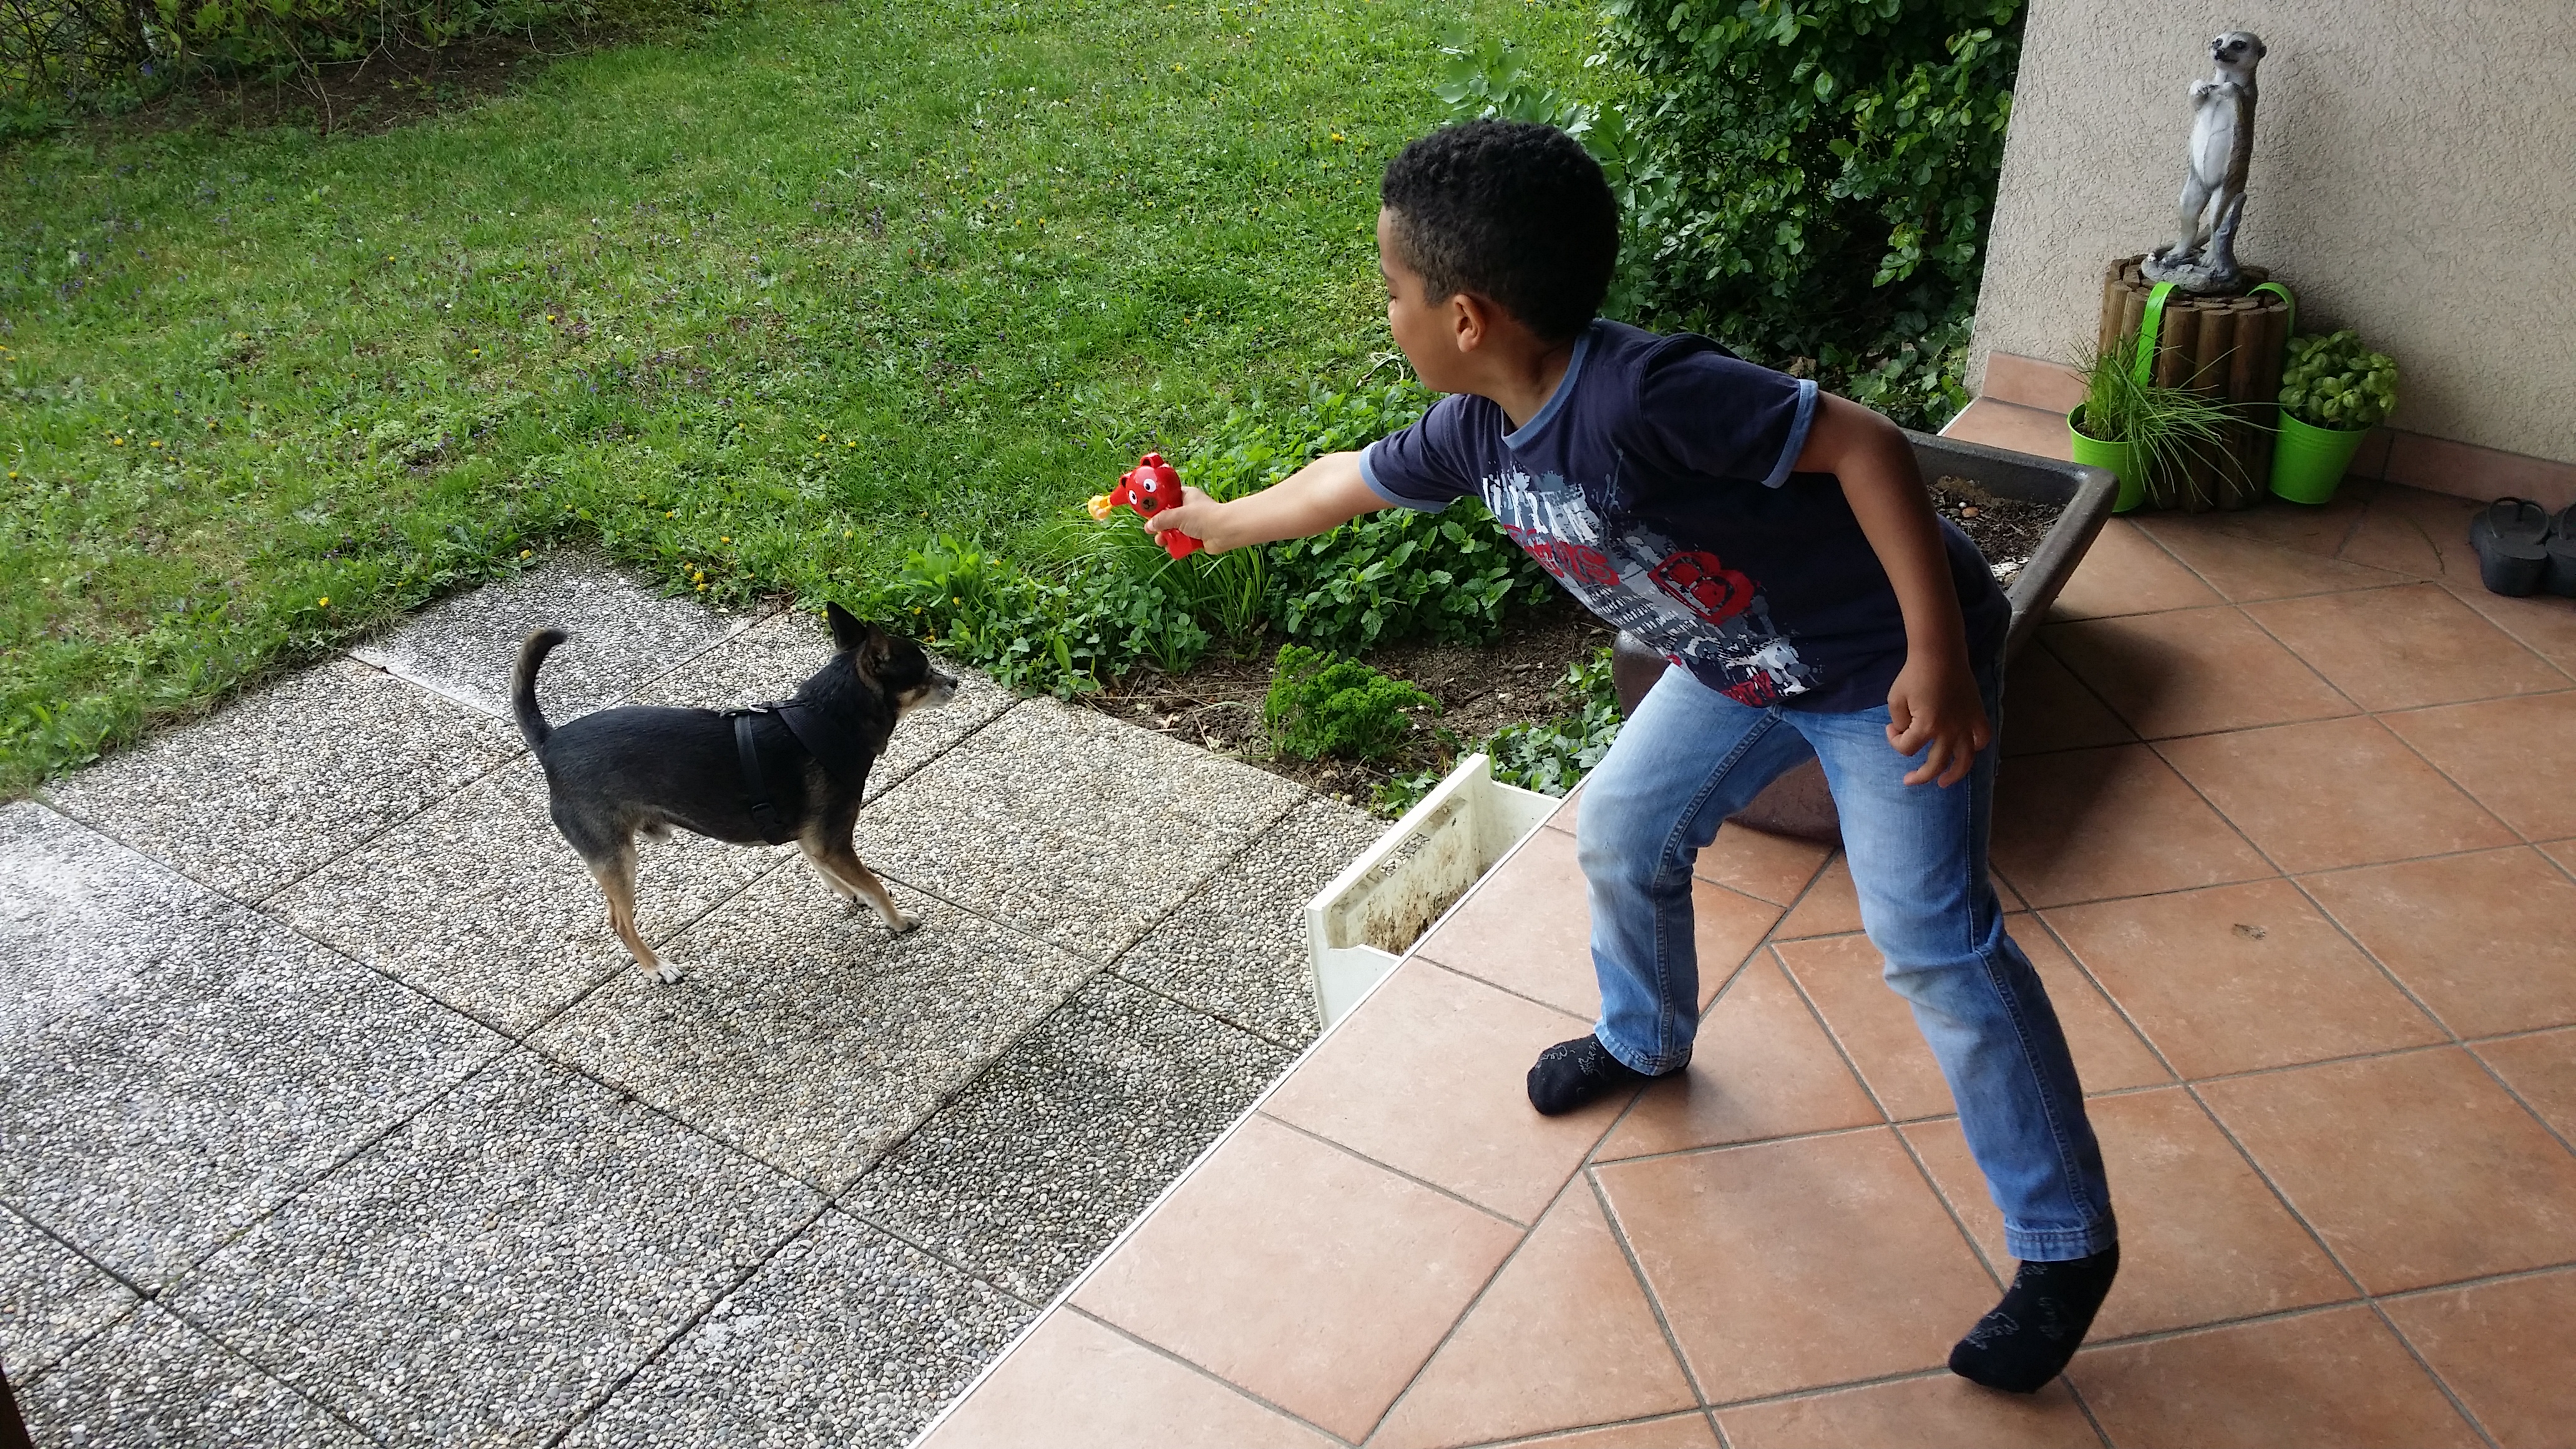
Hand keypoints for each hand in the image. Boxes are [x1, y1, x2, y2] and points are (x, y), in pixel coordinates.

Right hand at [1148, 485, 1231, 551]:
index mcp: (1186, 496)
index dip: (1157, 505)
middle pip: (1169, 517)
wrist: (1225, 531)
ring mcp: (1193, 523)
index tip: (1147, 512)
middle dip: (1160, 526)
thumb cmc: (1205, 517)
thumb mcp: (1178, 515)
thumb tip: (1149, 526)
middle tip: (1153, 531)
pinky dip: (1178, 546)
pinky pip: (1183, 542)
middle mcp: (1189, 509)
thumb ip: (1162, 520)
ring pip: (1175, 531)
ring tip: (1162, 542)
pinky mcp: (1197, 537)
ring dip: (1168, 537)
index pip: (1167, 497)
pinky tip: (1173, 549)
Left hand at [1886, 650, 1990, 787]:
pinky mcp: (1977, 715)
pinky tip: (1967, 750)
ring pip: (1964, 760)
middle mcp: (1949, 731)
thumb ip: (1900, 723)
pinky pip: (1982, 738)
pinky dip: (1976, 747)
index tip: (1891, 728)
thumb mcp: (1895, 699)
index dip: (1894, 741)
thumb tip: (1906, 733)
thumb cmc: (1914, 674)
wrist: (1940, 654)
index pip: (1907, 749)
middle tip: (1909, 780)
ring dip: (1954, 775)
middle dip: (1919, 776)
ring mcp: (1966, 724)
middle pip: (1935, 765)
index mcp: (1927, 726)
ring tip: (1943, 782)